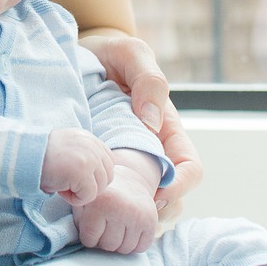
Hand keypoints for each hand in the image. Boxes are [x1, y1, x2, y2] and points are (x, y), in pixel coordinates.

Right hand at [41, 128, 113, 205]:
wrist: (20, 155)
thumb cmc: (39, 157)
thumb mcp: (67, 149)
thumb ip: (84, 156)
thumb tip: (98, 178)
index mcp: (88, 138)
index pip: (108, 163)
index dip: (93, 176)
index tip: (73, 177)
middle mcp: (92, 145)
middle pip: (107, 177)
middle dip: (89, 186)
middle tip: (67, 183)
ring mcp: (89, 157)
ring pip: (99, 188)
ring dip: (81, 193)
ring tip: (62, 185)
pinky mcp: (82, 171)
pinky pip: (89, 196)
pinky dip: (74, 199)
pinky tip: (60, 190)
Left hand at [72, 166, 158, 253]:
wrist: (128, 179)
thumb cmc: (100, 196)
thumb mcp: (83, 202)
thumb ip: (76, 220)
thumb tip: (64, 240)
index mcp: (100, 203)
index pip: (90, 241)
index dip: (88, 236)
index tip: (90, 225)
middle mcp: (120, 208)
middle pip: (108, 247)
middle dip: (104, 240)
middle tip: (104, 227)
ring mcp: (138, 215)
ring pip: (125, 249)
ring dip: (118, 243)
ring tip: (115, 228)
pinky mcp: (151, 220)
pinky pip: (141, 247)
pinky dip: (134, 243)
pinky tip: (128, 230)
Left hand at [82, 36, 202, 225]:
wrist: (77, 54)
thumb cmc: (109, 52)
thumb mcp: (130, 53)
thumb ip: (148, 80)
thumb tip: (152, 122)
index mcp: (166, 127)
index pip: (189, 168)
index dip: (179, 187)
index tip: (154, 195)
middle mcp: (151, 149)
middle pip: (169, 196)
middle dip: (152, 211)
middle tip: (120, 211)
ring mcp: (127, 161)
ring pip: (142, 202)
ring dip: (130, 214)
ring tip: (102, 212)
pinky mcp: (103, 166)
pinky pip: (113, 196)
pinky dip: (106, 206)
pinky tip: (85, 204)